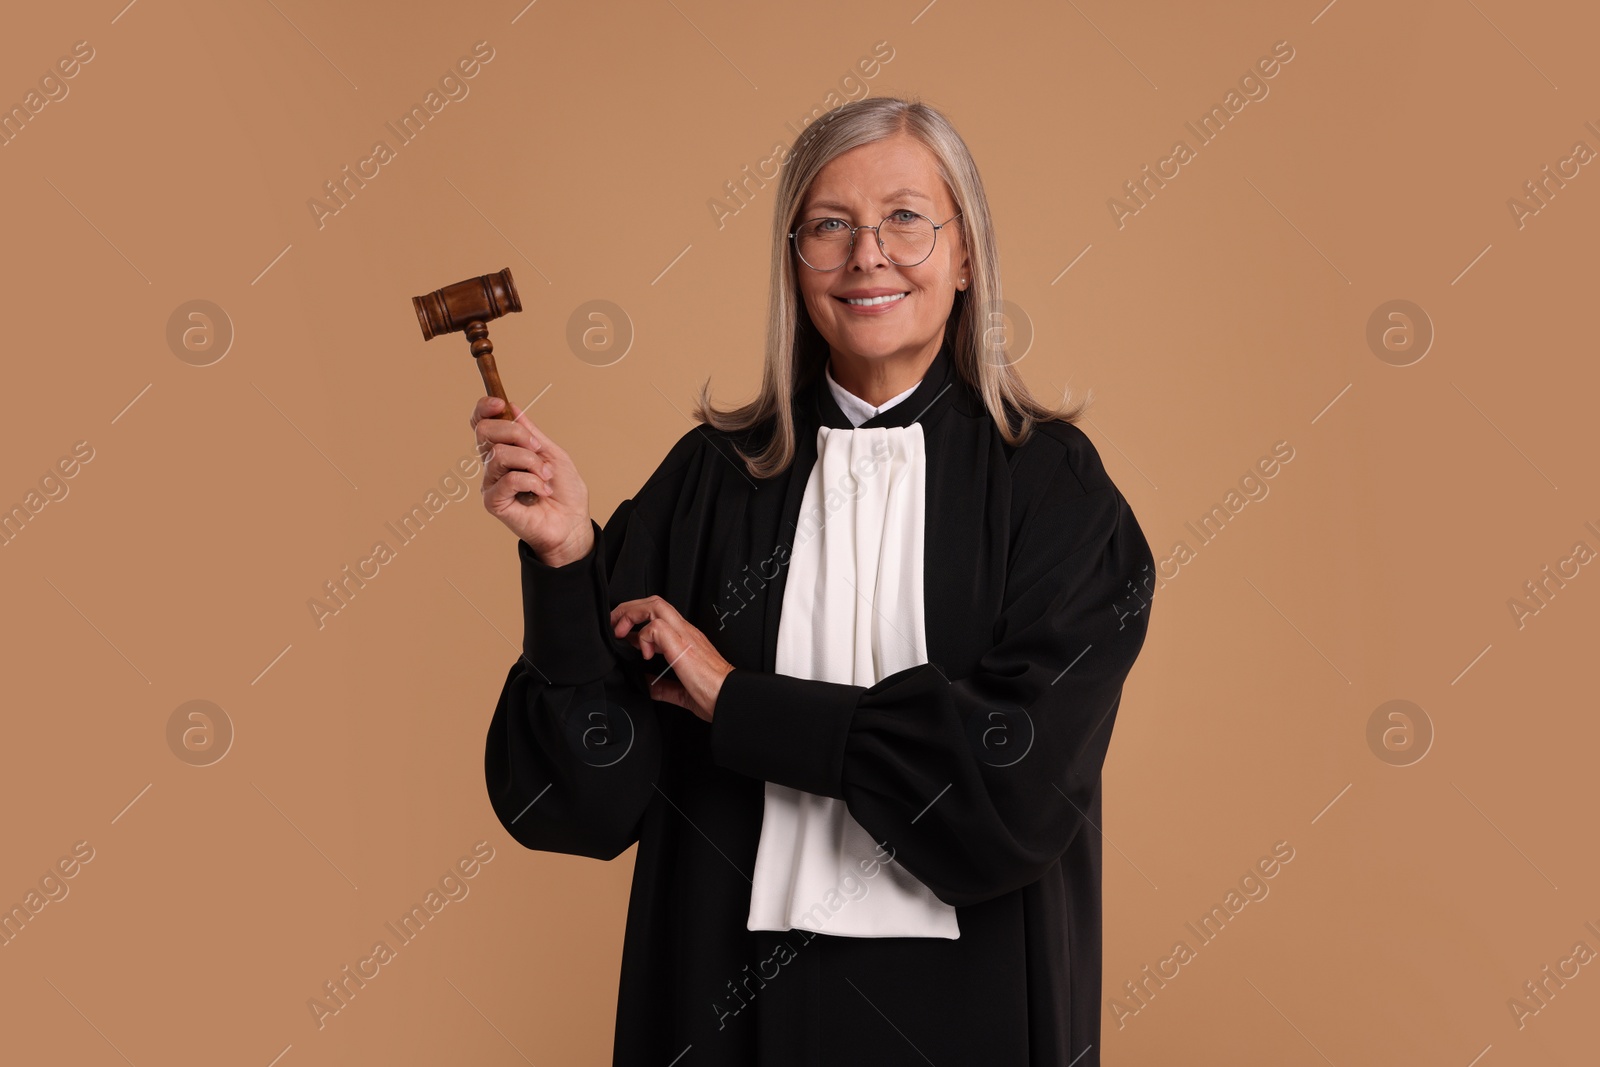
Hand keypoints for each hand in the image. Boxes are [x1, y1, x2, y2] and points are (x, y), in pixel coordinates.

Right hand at [471, 396, 592, 563]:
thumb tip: (513, 408)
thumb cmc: (564, 492)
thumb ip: (532, 433)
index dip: (484, 408)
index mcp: (505, 449)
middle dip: (515, 432)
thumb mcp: (553, 454)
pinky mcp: (493, 502)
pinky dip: (532, 481)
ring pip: (499, 454)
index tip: (500, 404)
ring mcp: (491, 483)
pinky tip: (542, 491)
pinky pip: (508, 479)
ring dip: (531, 462)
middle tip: (537, 448)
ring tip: (546, 476)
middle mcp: (493, 465)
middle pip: (484, 431)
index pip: (481, 423)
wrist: (572, 523)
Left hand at [610, 596, 734, 722]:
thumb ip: (663, 686)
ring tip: (621, 632)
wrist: (729, 697)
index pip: (658, 614)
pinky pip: (656, 627)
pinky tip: (644, 654)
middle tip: (615, 626)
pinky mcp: (681, 645)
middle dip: (628, 610)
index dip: (635, 619)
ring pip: (654, 605)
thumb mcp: (682, 690)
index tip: (622, 635)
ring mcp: (684, 636)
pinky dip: (644, 637)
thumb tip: (649, 685)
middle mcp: (685, 632)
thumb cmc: (715, 694)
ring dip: (631, 615)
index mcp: (686, 640)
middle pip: (653, 602)